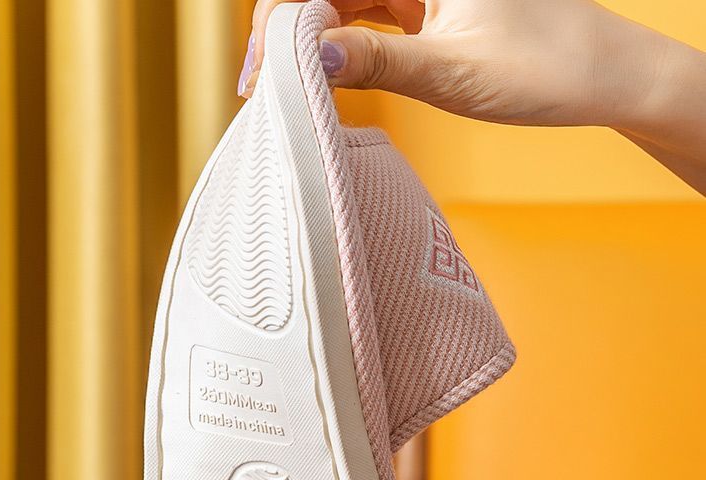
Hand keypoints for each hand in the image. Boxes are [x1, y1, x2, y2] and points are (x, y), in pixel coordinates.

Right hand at [241, 0, 705, 193]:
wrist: (601, 77)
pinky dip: (340, 46)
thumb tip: (309, 58)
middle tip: (260, 86)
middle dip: (287, 30)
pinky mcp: (425, 6)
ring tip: (285, 89)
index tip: (260, 66)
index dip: (282, 15)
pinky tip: (323, 74)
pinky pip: (366, 17)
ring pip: (342, 1)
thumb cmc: (545, 66)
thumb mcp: (451, 72)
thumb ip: (377, 63)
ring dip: (309, 41)